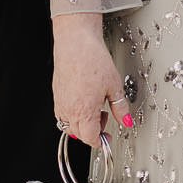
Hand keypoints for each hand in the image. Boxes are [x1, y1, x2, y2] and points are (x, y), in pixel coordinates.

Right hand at [52, 15, 134, 147]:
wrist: (76, 41)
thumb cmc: (93, 59)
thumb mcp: (115, 86)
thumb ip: (120, 108)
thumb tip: (126, 121)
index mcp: (84, 111)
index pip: (90, 138)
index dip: (101, 141)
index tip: (107, 137)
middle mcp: (69, 109)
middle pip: (79, 134)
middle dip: (93, 132)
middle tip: (105, 117)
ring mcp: (60, 102)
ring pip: (68, 125)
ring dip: (81, 123)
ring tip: (94, 107)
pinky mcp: (56, 93)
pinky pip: (62, 113)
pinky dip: (72, 114)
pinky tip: (82, 100)